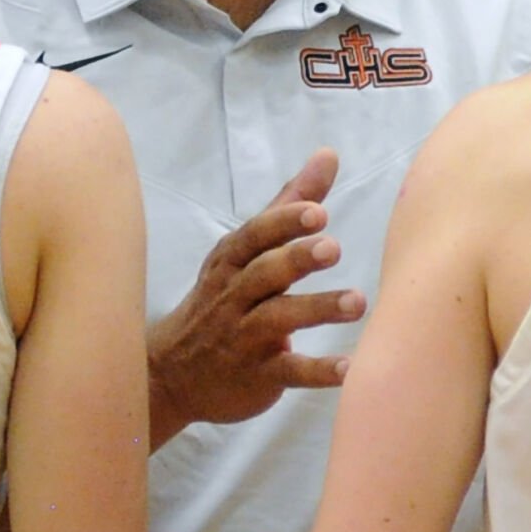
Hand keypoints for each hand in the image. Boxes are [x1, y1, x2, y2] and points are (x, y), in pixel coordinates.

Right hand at [146, 148, 364, 448]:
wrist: (172, 373)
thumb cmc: (223, 297)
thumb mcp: (246, 250)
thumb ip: (289, 204)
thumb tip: (328, 154)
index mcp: (231, 260)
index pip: (255, 236)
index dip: (284, 223)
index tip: (318, 211)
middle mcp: (234, 295)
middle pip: (264, 273)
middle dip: (297, 259)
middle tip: (334, 248)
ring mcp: (243, 337)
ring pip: (278, 320)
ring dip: (317, 309)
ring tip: (358, 303)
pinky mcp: (258, 376)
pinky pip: (288, 372)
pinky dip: (318, 371)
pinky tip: (351, 368)